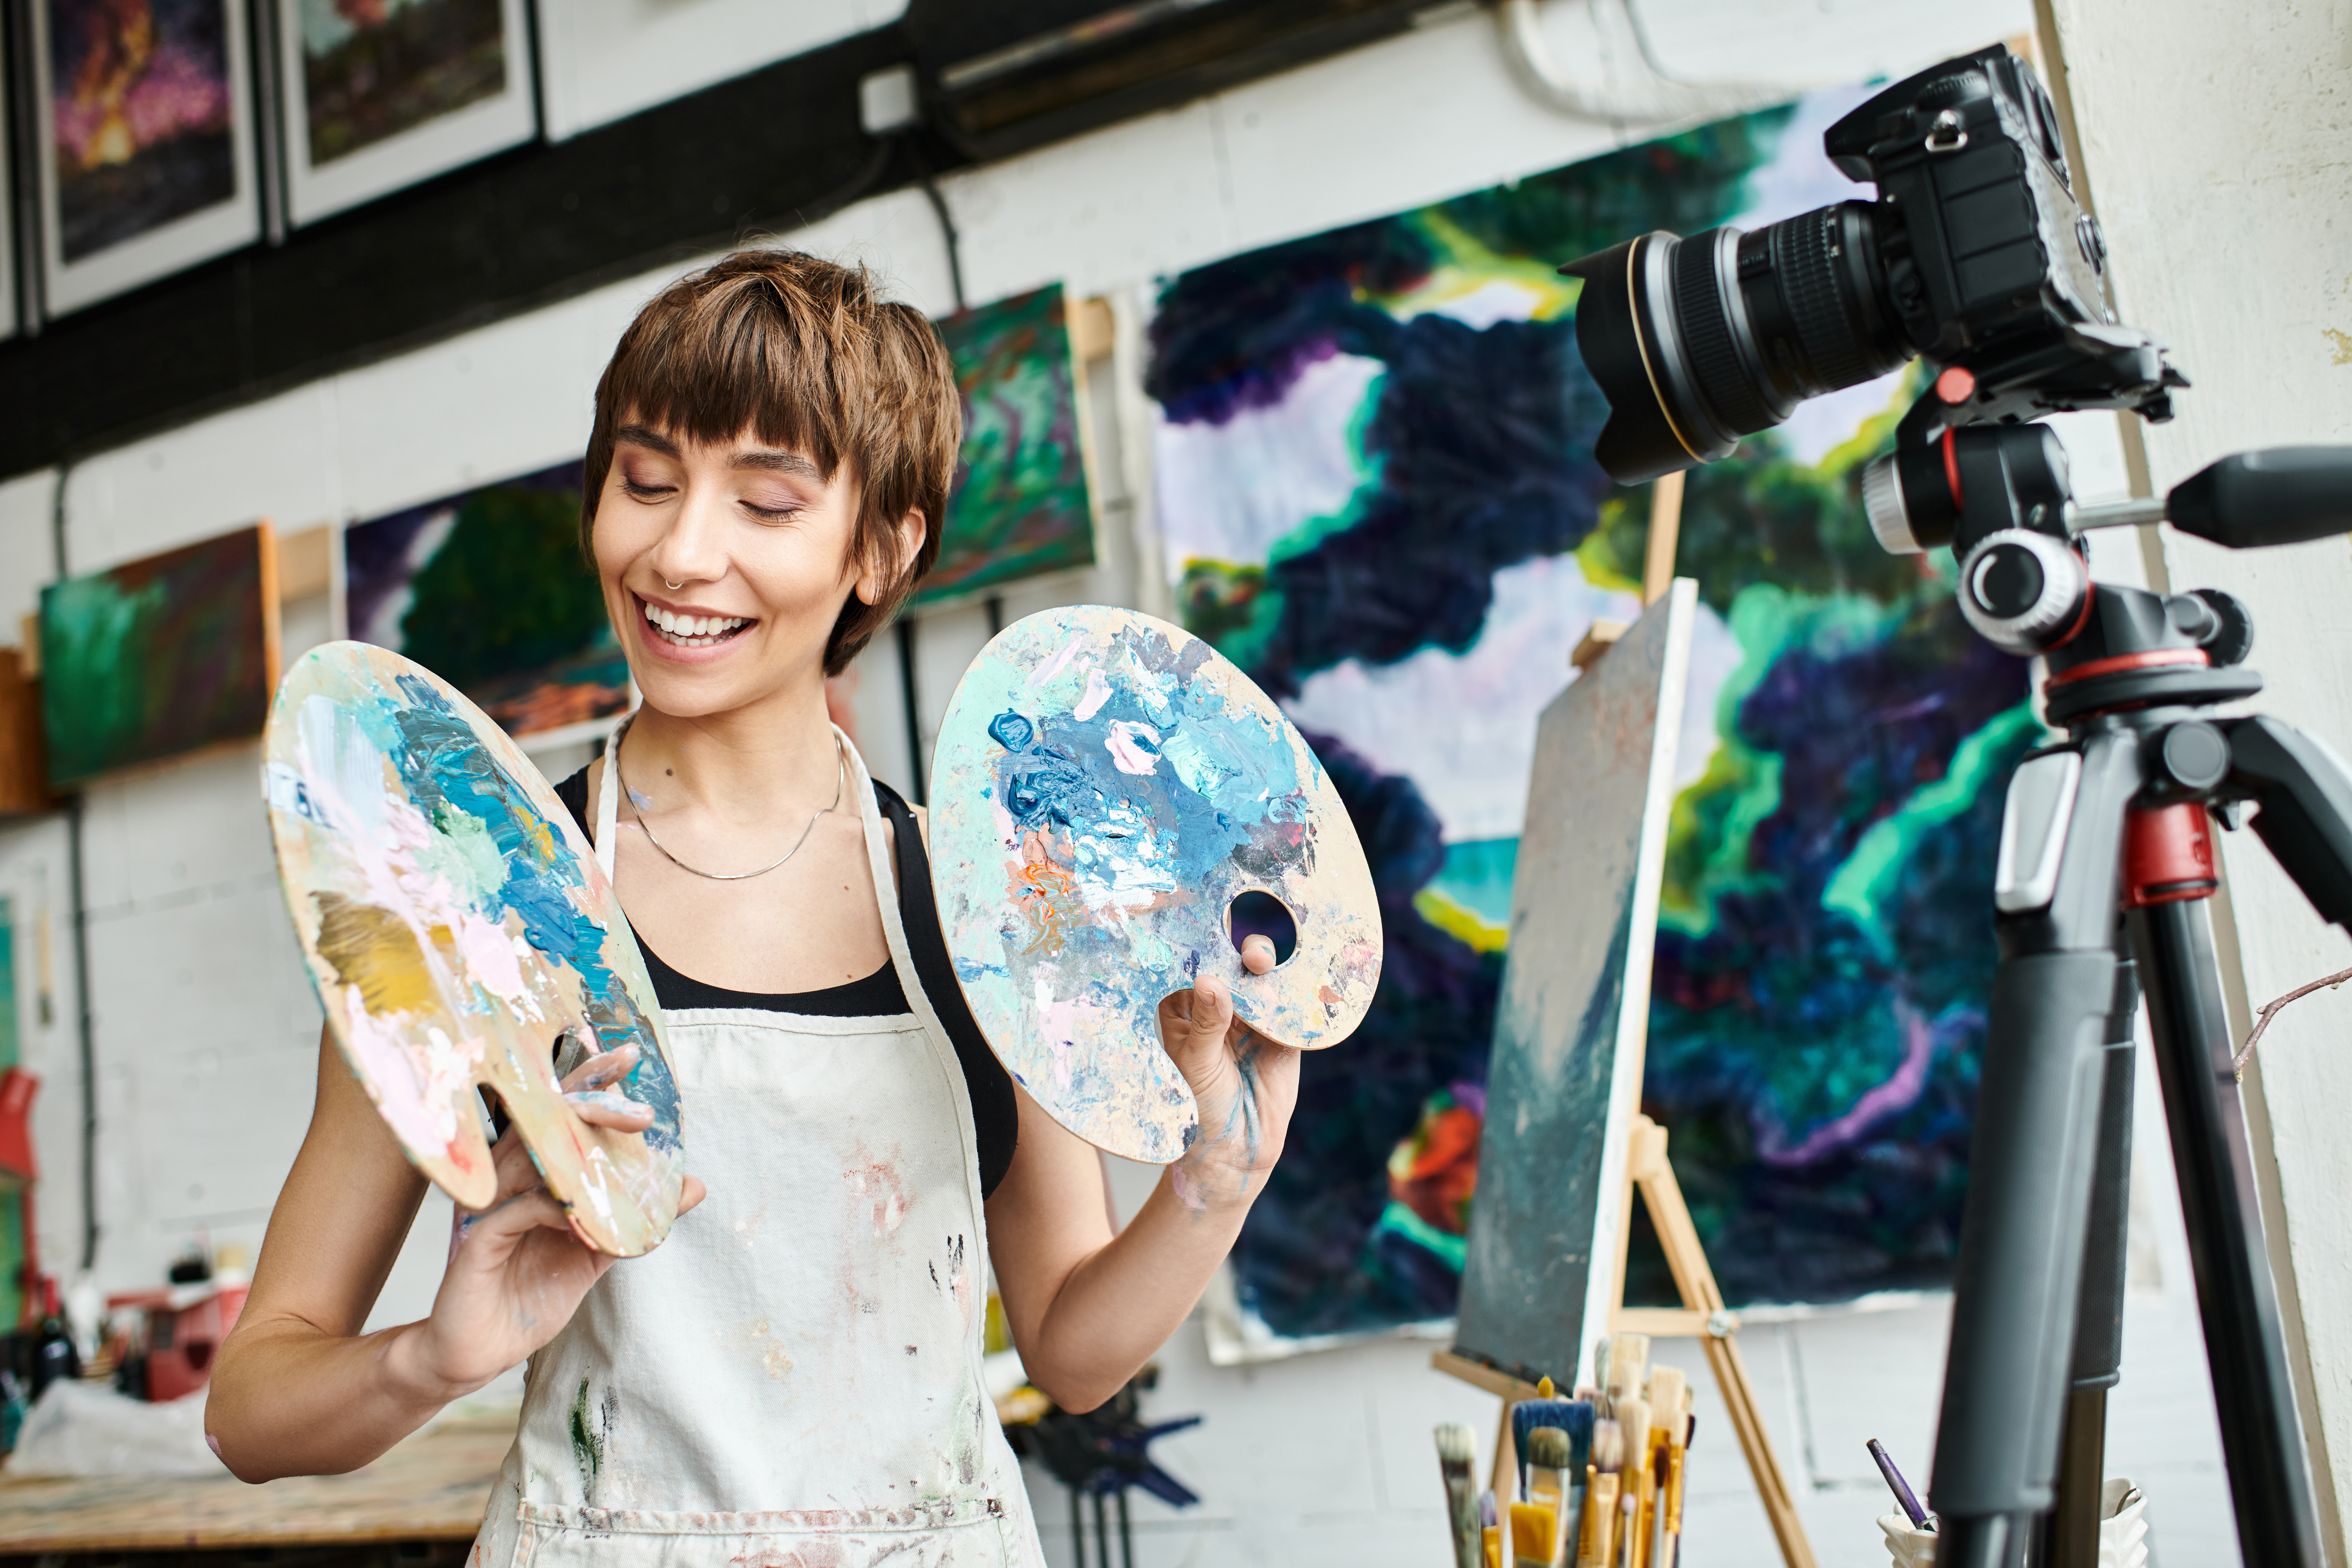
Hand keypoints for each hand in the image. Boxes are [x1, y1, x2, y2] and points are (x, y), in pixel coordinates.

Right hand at [388, 1043, 705, 1401]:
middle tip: (630, 1073)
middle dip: (587, 1093)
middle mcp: (504, 1180)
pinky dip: (551, 1207)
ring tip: (627, 1128)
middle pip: (542, 1121)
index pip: (558, 1116)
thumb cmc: (532, 1293)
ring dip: (576, 1143)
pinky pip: (515, 1212)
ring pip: (527, 1157)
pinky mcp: (475, 1241)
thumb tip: (694, 1186)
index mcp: (529, 1175)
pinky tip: (579, 1213)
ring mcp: (486, 1207)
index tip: (629, 1055)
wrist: (482, 1351)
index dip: (589, 1082)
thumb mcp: (596, 1251)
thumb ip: (636, 1217)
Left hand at [1156, 959, 1299, 1211]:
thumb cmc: (1199, 1109)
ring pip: (1265, 978)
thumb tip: (1211, 981)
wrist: (1236, 1152)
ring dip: (1269, 965)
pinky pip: (1294, 1005)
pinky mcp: (1283, 1034)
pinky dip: (1300, 990)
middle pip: (1232, 963)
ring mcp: (1253, 1017)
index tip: (1211, 915)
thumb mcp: (1196, 1064)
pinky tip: (1302, 975)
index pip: (1192, 963)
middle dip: (1241, 950)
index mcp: (1185, 1007)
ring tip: (1265, 964)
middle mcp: (1218, 1005)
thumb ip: (1207, 1023)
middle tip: (1251, 956)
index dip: (1202, 939)